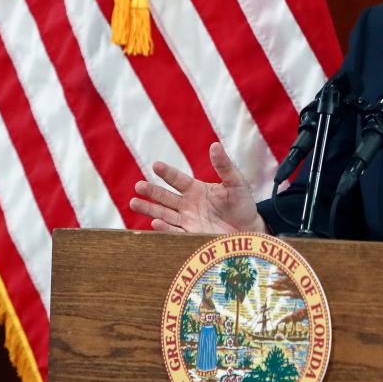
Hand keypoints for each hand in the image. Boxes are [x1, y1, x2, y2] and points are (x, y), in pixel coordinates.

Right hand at [129, 142, 267, 233]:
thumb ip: (224, 166)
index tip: (156, 165)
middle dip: (151, 191)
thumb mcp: (235, 183)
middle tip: (138, 186)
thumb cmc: (242, 204)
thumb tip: (215, 145)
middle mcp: (187, 205)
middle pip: (165, 197)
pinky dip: (164, 228)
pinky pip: (174, 231)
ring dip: (149, 208)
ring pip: (163, 213)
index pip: (178, 179)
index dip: (167, 173)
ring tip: (133, 202)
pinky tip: (154, 222)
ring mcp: (187, 221)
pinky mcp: (191, 236)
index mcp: (196, 189)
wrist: (249, 230)